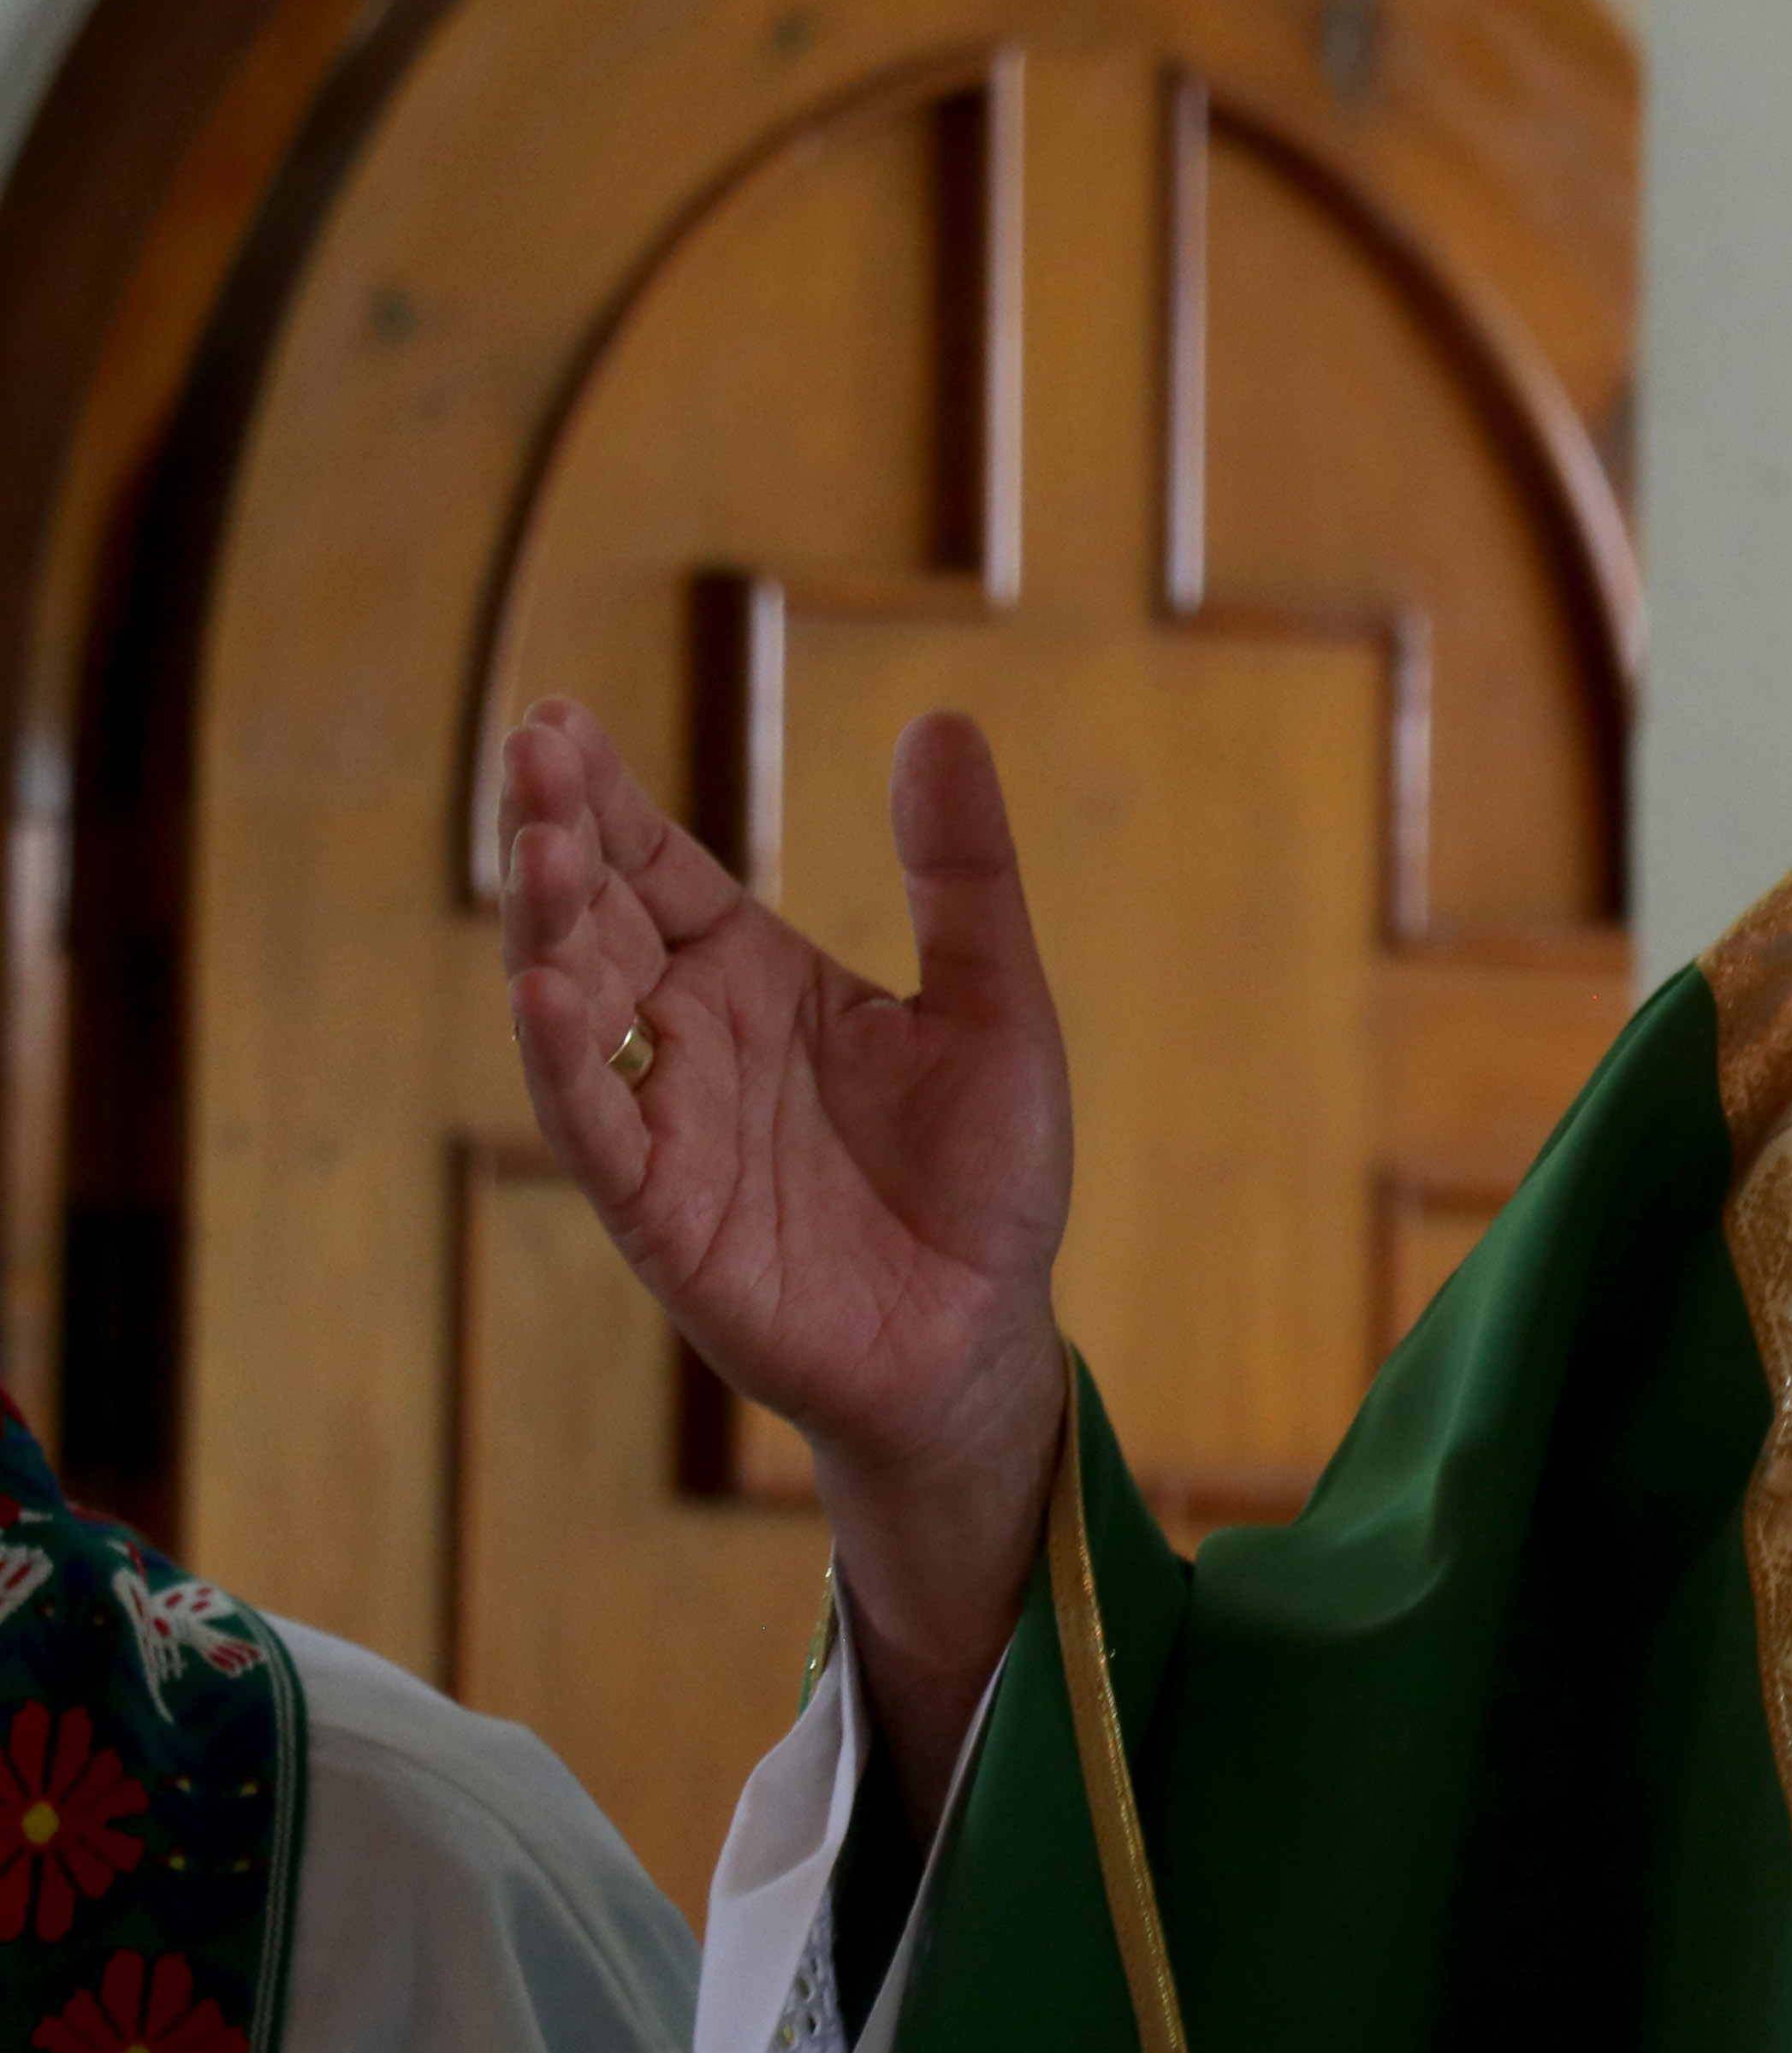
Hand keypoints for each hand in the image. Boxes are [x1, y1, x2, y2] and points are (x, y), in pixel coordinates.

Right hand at [498, 699, 1072, 1797]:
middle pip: (597, 916)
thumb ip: (965, 874)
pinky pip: (596, 1129)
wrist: (980, 1334)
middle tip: (532, 750)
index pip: (653, 863)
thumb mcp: (997, 1004)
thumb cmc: (983, 1177)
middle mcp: (689, 1036)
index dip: (603, 794)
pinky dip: (565, 1063)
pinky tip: (544, 995)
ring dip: (548, 928)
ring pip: (574, 1009)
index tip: (559, 717)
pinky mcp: (660, 1213)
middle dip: (557, 834)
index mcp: (753, 975)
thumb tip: (941, 719)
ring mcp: (664, 1122)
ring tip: (541, 847)